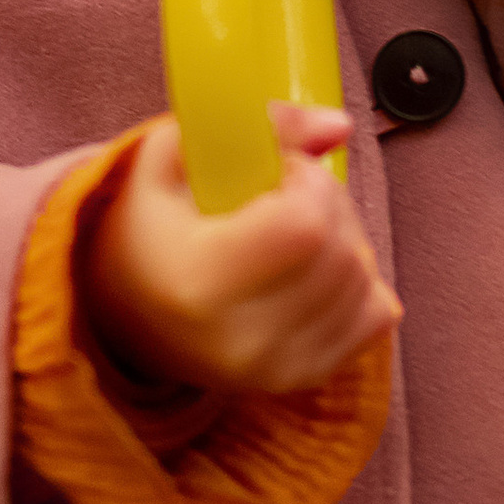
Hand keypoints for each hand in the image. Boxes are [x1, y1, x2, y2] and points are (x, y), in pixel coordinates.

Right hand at [83, 104, 396, 399]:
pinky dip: (362, 281)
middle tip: (290, 194)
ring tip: (300, 230)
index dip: (307, 180)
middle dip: (331, 203)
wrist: (126, 316)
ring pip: (365, 281)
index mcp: (199, 280)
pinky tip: (318, 269)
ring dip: (347, 238)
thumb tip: (339, 126)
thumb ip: (260, 126)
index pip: (303, 226)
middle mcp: (241, 338)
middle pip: (341, 252)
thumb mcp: (173, 156)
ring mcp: (277, 367)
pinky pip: (378, 315)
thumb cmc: (148, 227)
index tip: (280, 170)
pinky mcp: (305, 377)